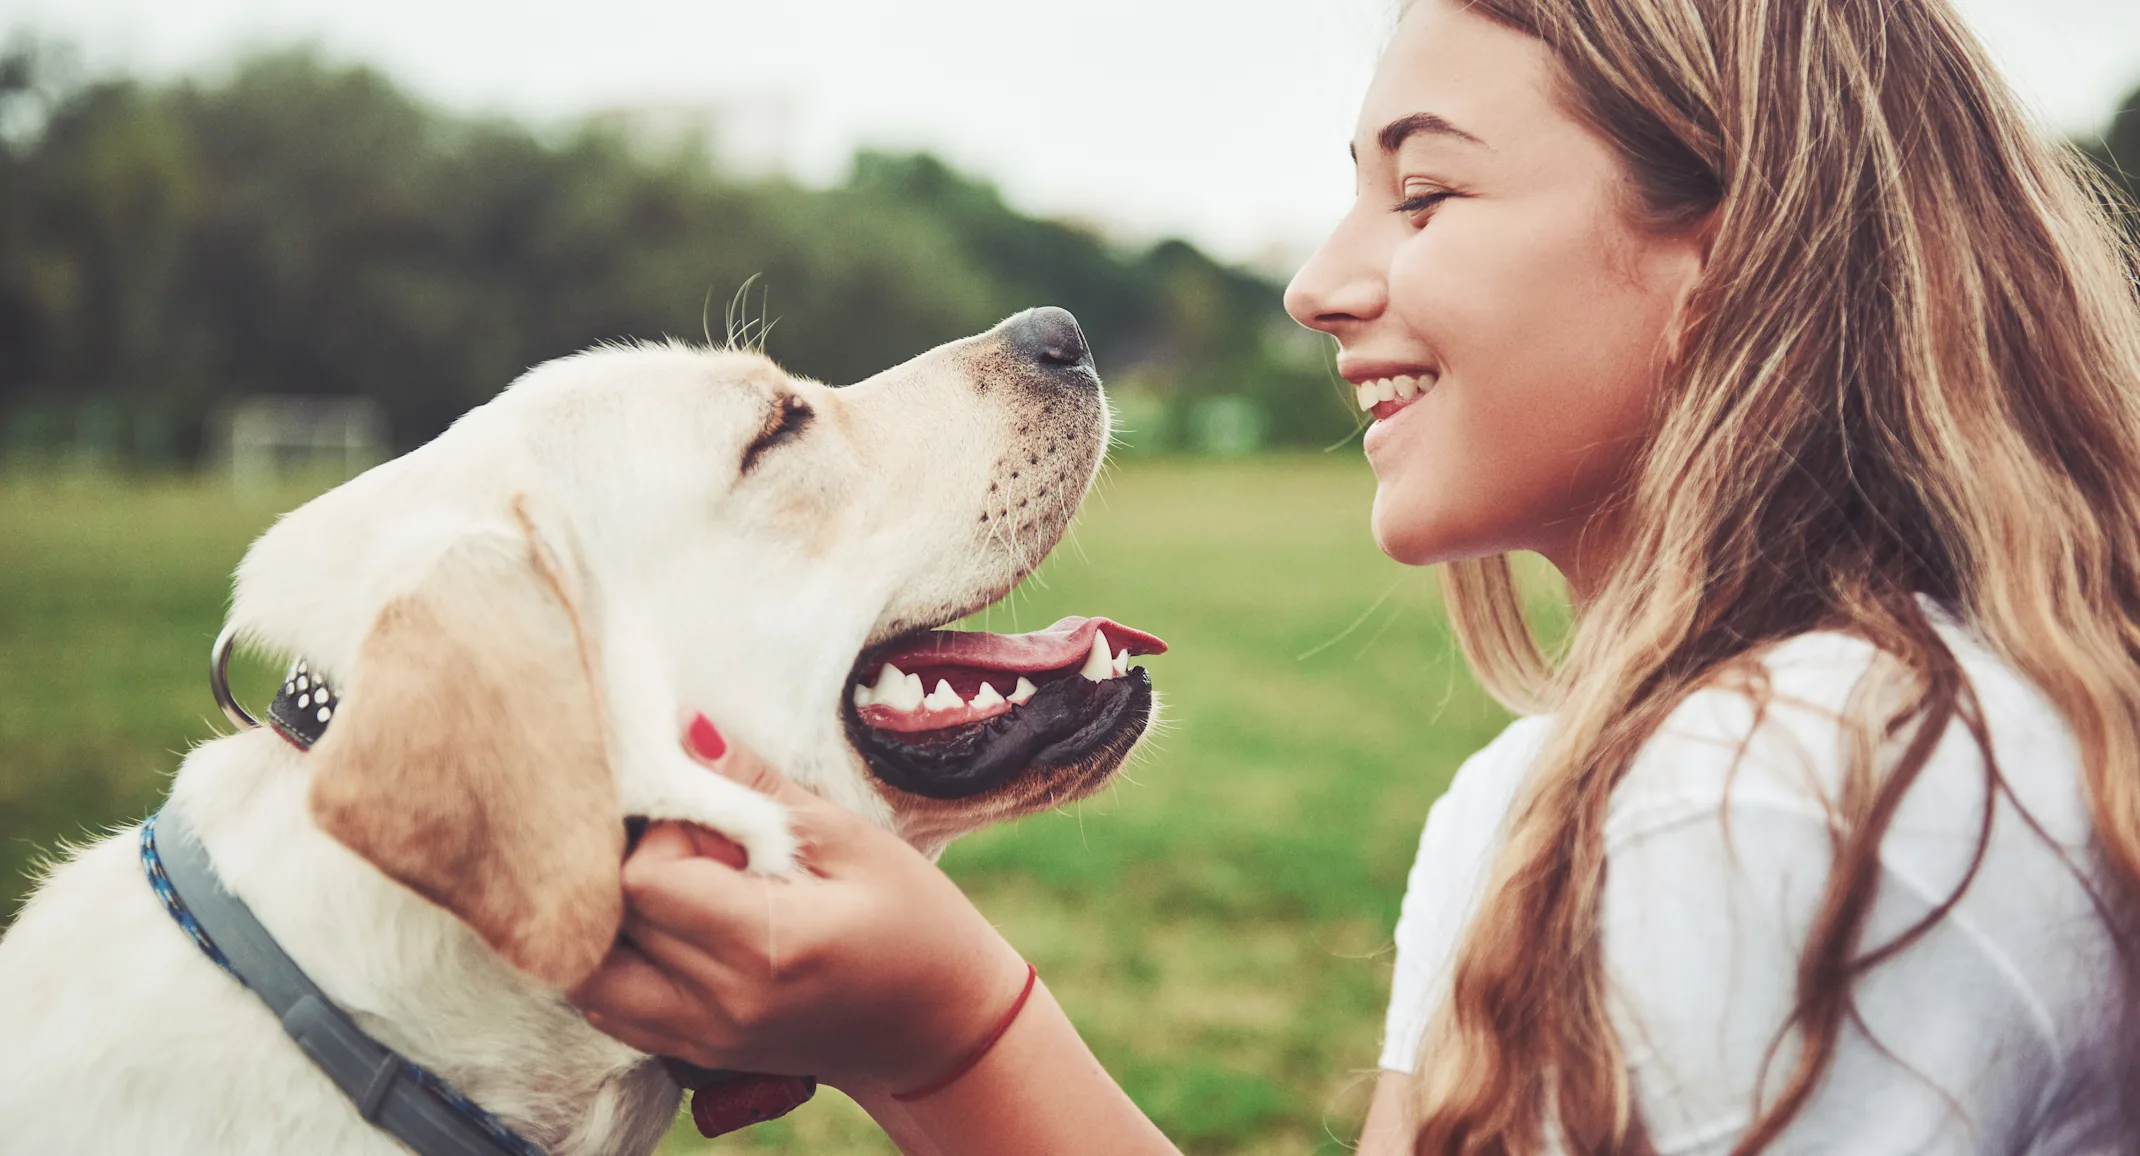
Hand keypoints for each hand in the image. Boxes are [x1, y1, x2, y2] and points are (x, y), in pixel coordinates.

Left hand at [568, 734, 1031, 1093]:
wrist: (945, 1031)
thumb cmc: (919, 927)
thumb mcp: (857, 843)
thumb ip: (761, 790)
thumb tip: (685, 729)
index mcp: (769, 945)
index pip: (645, 878)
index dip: (664, 831)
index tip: (713, 818)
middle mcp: (723, 1003)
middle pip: (610, 919)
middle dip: (634, 865)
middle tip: (698, 847)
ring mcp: (704, 1039)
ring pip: (589, 972)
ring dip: (611, 918)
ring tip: (675, 887)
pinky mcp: (696, 1054)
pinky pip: (608, 1009)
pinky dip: (617, 961)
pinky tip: (669, 929)